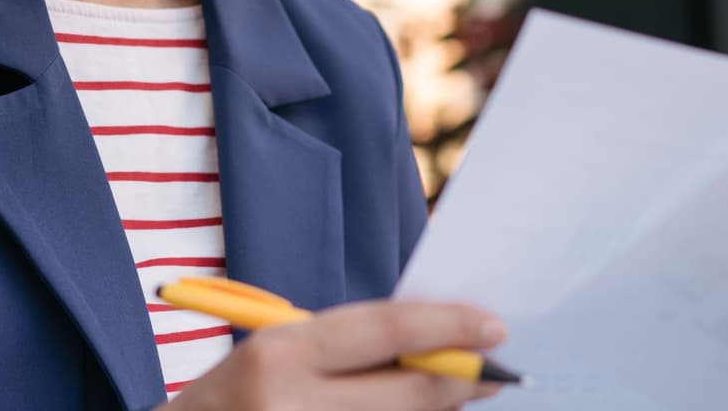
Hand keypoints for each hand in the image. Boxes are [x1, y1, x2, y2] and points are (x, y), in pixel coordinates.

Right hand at [165, 299, 507, 410]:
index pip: (385, 330)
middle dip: (460, 382)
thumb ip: (348, 349)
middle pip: (408, 395)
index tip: (493, 326)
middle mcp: (289, 407)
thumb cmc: (234, 401)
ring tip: (449, 400)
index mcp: (277, 355)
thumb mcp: (277, 357)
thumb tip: (439, 343)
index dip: (449, 326)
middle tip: (493, 373)